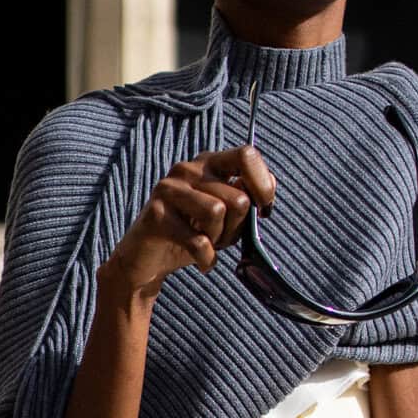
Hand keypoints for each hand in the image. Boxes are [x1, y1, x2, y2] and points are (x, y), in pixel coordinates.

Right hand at [100, 145, 278, 305]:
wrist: (148, 260)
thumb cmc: (191, 234)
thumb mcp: (226, 216)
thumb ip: (246, 197)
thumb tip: (270, 184)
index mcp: (208, 163)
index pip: (246, 155)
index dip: (263, 185)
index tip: (264, 211)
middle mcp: (187, 169)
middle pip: (237, 197)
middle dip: (236, 227)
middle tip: (221, 238)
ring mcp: (169, 190)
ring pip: (217, 213)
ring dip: (219, 239)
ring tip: (208, 245)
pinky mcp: (157, 215)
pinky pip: (198, 241)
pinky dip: (207, 259)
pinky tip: (202, 262)